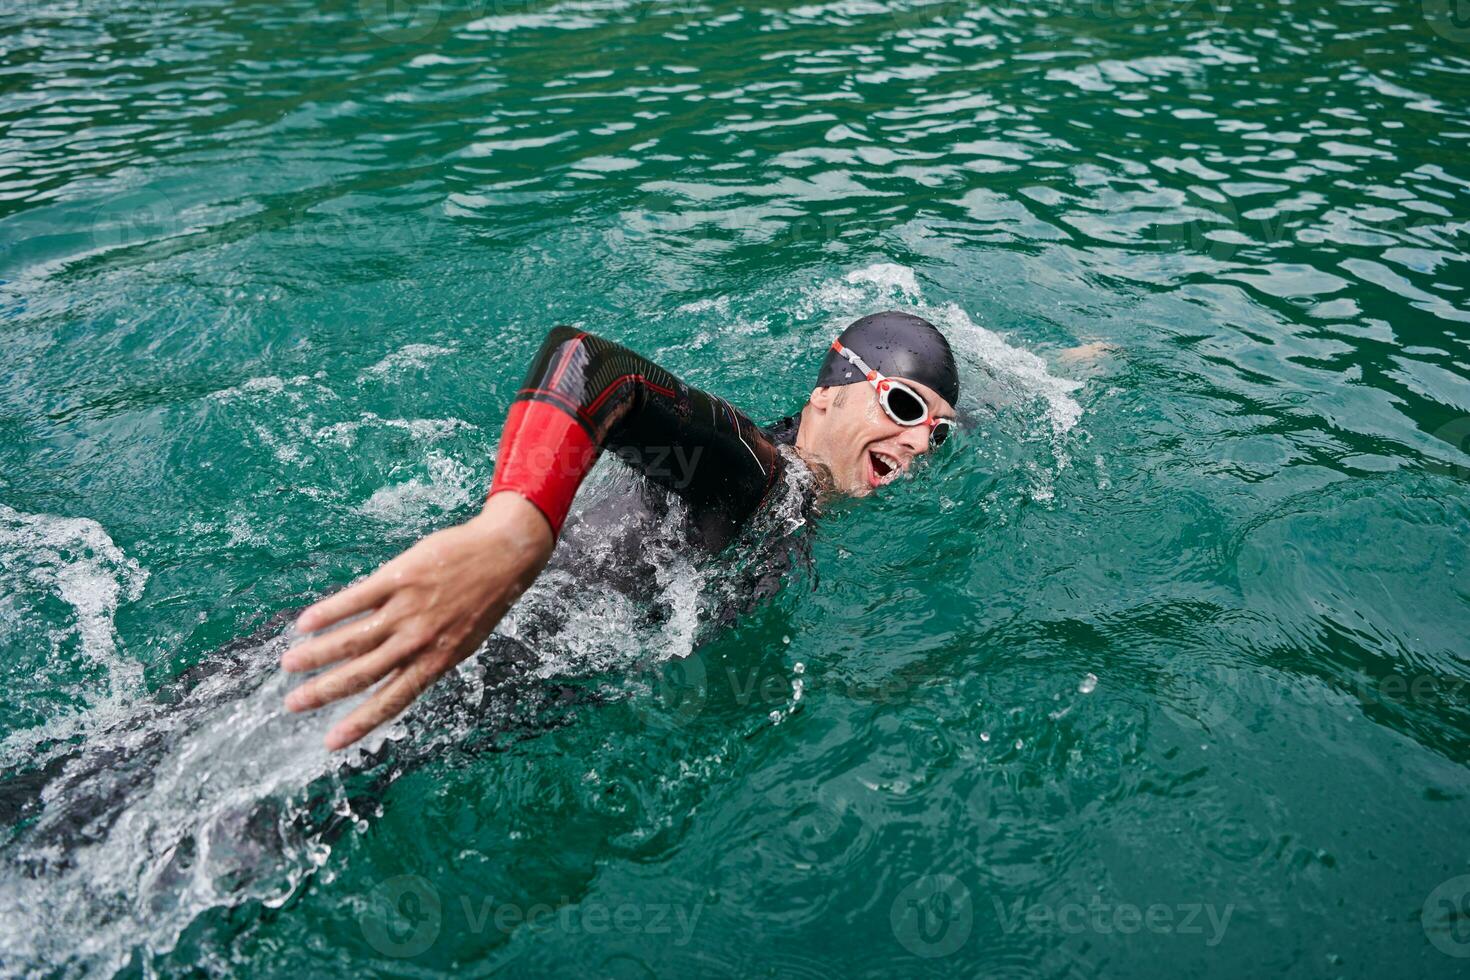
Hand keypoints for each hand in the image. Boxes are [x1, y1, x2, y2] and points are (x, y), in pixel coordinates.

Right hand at [281, 493, 553, 749]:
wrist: (504, 556)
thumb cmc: (482, 602)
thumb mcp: (461, 641)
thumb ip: (427, 660)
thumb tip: (390, 677)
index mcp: (435, 661)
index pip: (391, 700)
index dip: (360, 723)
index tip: (331, 743)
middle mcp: (418, 641)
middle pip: (362, 673)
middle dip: (324, 692)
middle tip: (292, 705)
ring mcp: (407, 609)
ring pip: (353, 638)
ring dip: (316, 653)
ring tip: (288, 664)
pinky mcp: (399, 578)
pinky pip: (357, 599)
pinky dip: (329, 612)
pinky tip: (305, 622)